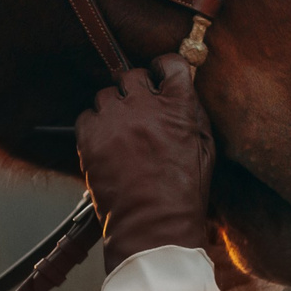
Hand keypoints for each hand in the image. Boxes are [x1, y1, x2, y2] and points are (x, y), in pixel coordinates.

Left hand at [76, 56, 216, 270]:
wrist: (153, 227)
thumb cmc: (182, 194)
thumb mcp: (204, 150)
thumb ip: (193, 114)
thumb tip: (182, 90)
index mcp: (178, 107)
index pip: (171, 64)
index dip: (163, 68)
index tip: (158, 76)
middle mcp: (145, 107)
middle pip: (132, 75)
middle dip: (135, 89)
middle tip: (137, 109)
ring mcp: (115, 121)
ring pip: (105, 94)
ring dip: (113, 108)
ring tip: (120, 132)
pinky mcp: (91, 138)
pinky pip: (86, 116)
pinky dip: (93, 125)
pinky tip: (105, 143)